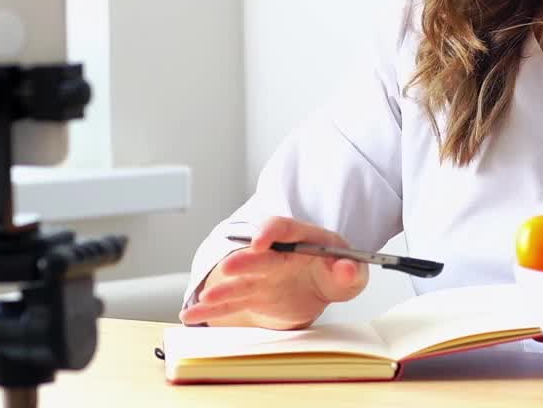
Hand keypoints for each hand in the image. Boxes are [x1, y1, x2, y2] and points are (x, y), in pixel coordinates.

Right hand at [178, 217, 368, 329]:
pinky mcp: (251, 296)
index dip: (272, 231)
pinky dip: (210, 309)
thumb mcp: (351, 275)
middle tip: (229, 268)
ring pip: (240, 281)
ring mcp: (261, 276)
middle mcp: (277, 255)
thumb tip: (347, 267)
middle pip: (258, 255)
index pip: (286, 228)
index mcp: (303, 240)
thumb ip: (350, 272)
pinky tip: (190, 314)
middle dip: (243, 261)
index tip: (261, 241)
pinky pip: (230, 304)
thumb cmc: (335, 274)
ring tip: (205, 297)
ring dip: (222, 288)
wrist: (320, 286)